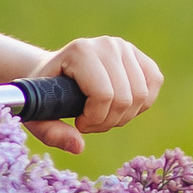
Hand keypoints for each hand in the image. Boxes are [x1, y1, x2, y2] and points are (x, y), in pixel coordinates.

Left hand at [32, 34, 164, 154]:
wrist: (53, 72)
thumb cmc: (45, 95)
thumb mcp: (38, 115)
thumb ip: (52, 133)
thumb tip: (79, 147)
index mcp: (80, 52)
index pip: (104, 95)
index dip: (94, 120)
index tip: (78, 122)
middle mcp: (107, 45)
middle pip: (125, 98)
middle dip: (108, 121)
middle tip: (90, 122)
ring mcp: (125, 48)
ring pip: (141, 96)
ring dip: (124, 116)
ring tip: (102, 114)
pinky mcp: (139, 56)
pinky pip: (154, 84)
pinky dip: (140, 105)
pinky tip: (120, 107)